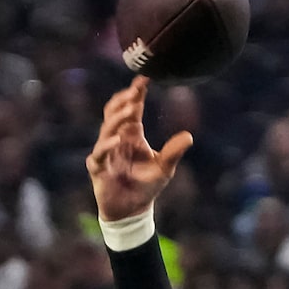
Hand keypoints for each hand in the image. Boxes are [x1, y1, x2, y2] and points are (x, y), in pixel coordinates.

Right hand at [86, 77, 192, 222]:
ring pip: (107, 128)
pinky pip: (100, 154)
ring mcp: (106, 152)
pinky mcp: (98, 167)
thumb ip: (173, 151)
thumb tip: (189, 136)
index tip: (145, 78)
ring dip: (118, 119)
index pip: (132, 108)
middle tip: (136, 90)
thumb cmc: (146, 186)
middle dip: (124, 100)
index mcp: (131, 134)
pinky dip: (107, 146)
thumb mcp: (164, 168)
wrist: (131, 211)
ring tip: (131, 110)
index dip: (136, 93)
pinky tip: (118, 139)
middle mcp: (116, 138)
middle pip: (115, 112)